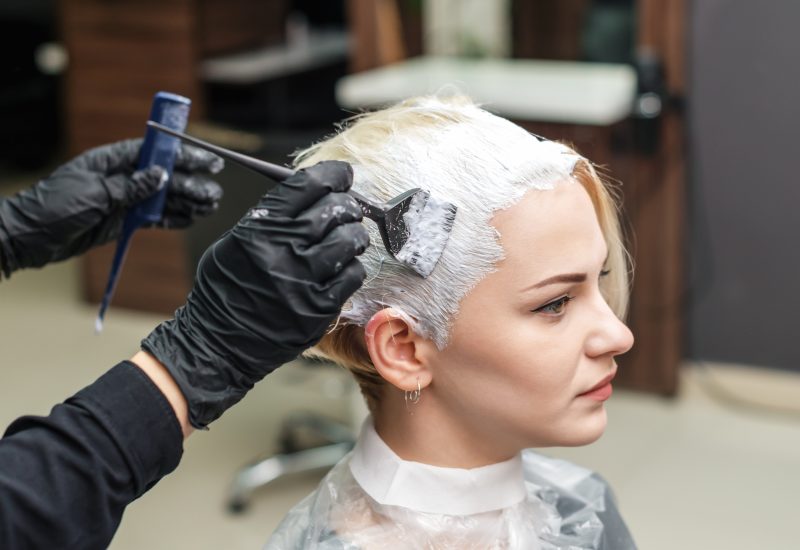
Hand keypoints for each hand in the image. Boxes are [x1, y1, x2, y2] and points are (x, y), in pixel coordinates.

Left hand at [0, 139, 222, 276]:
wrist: (30, 237)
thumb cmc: (53, 207)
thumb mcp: (93, 193)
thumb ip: (130, 186)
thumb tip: (161, 176)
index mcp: (111, 161)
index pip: (153, 152)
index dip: (181, 154)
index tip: (206, 158)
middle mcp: (121, 177)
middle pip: (164, 177)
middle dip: (191, 182)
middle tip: (214, 191)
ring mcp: (124, 199)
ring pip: (163, 198)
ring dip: (187, 201)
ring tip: (209, 206)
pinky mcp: (123, 220)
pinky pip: (154, 217)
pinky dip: (174, 218)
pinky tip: (192, 218)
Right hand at [141, 161, 369, 427]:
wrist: (217, 344)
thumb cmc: (225, 290)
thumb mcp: (235, 242)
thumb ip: (271, 219)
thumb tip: (309, 194)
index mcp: (259, 230)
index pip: (306, 186)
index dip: (332, 174)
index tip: (342, 174)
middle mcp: (283, 252)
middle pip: (334, 210)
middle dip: (347, 204)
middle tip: (347, 209)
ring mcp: (304, 282)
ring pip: (350, 240)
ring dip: (354, 235)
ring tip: (347, 239)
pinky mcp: (319, 309)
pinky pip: (353, 275)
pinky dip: (352, 267)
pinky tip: (342, 268)